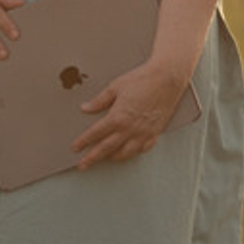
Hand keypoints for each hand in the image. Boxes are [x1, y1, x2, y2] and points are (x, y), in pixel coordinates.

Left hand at [71, 57, 191, 166]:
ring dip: (112, 158)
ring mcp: (144, 132)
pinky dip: (132, 153)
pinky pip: (142, 149)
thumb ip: (99, 101)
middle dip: (92, 158)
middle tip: (83, 165)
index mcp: (118, 117)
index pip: (95, 134)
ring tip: (104, 160)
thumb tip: (85, 108)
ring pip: (125, 153)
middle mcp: (130, 128)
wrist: (167, 78)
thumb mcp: (115, 87)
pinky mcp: (155, 132)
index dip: (83, 142)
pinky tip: (128, 153)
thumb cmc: (142, 79)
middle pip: (106, 148)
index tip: (75, 148)